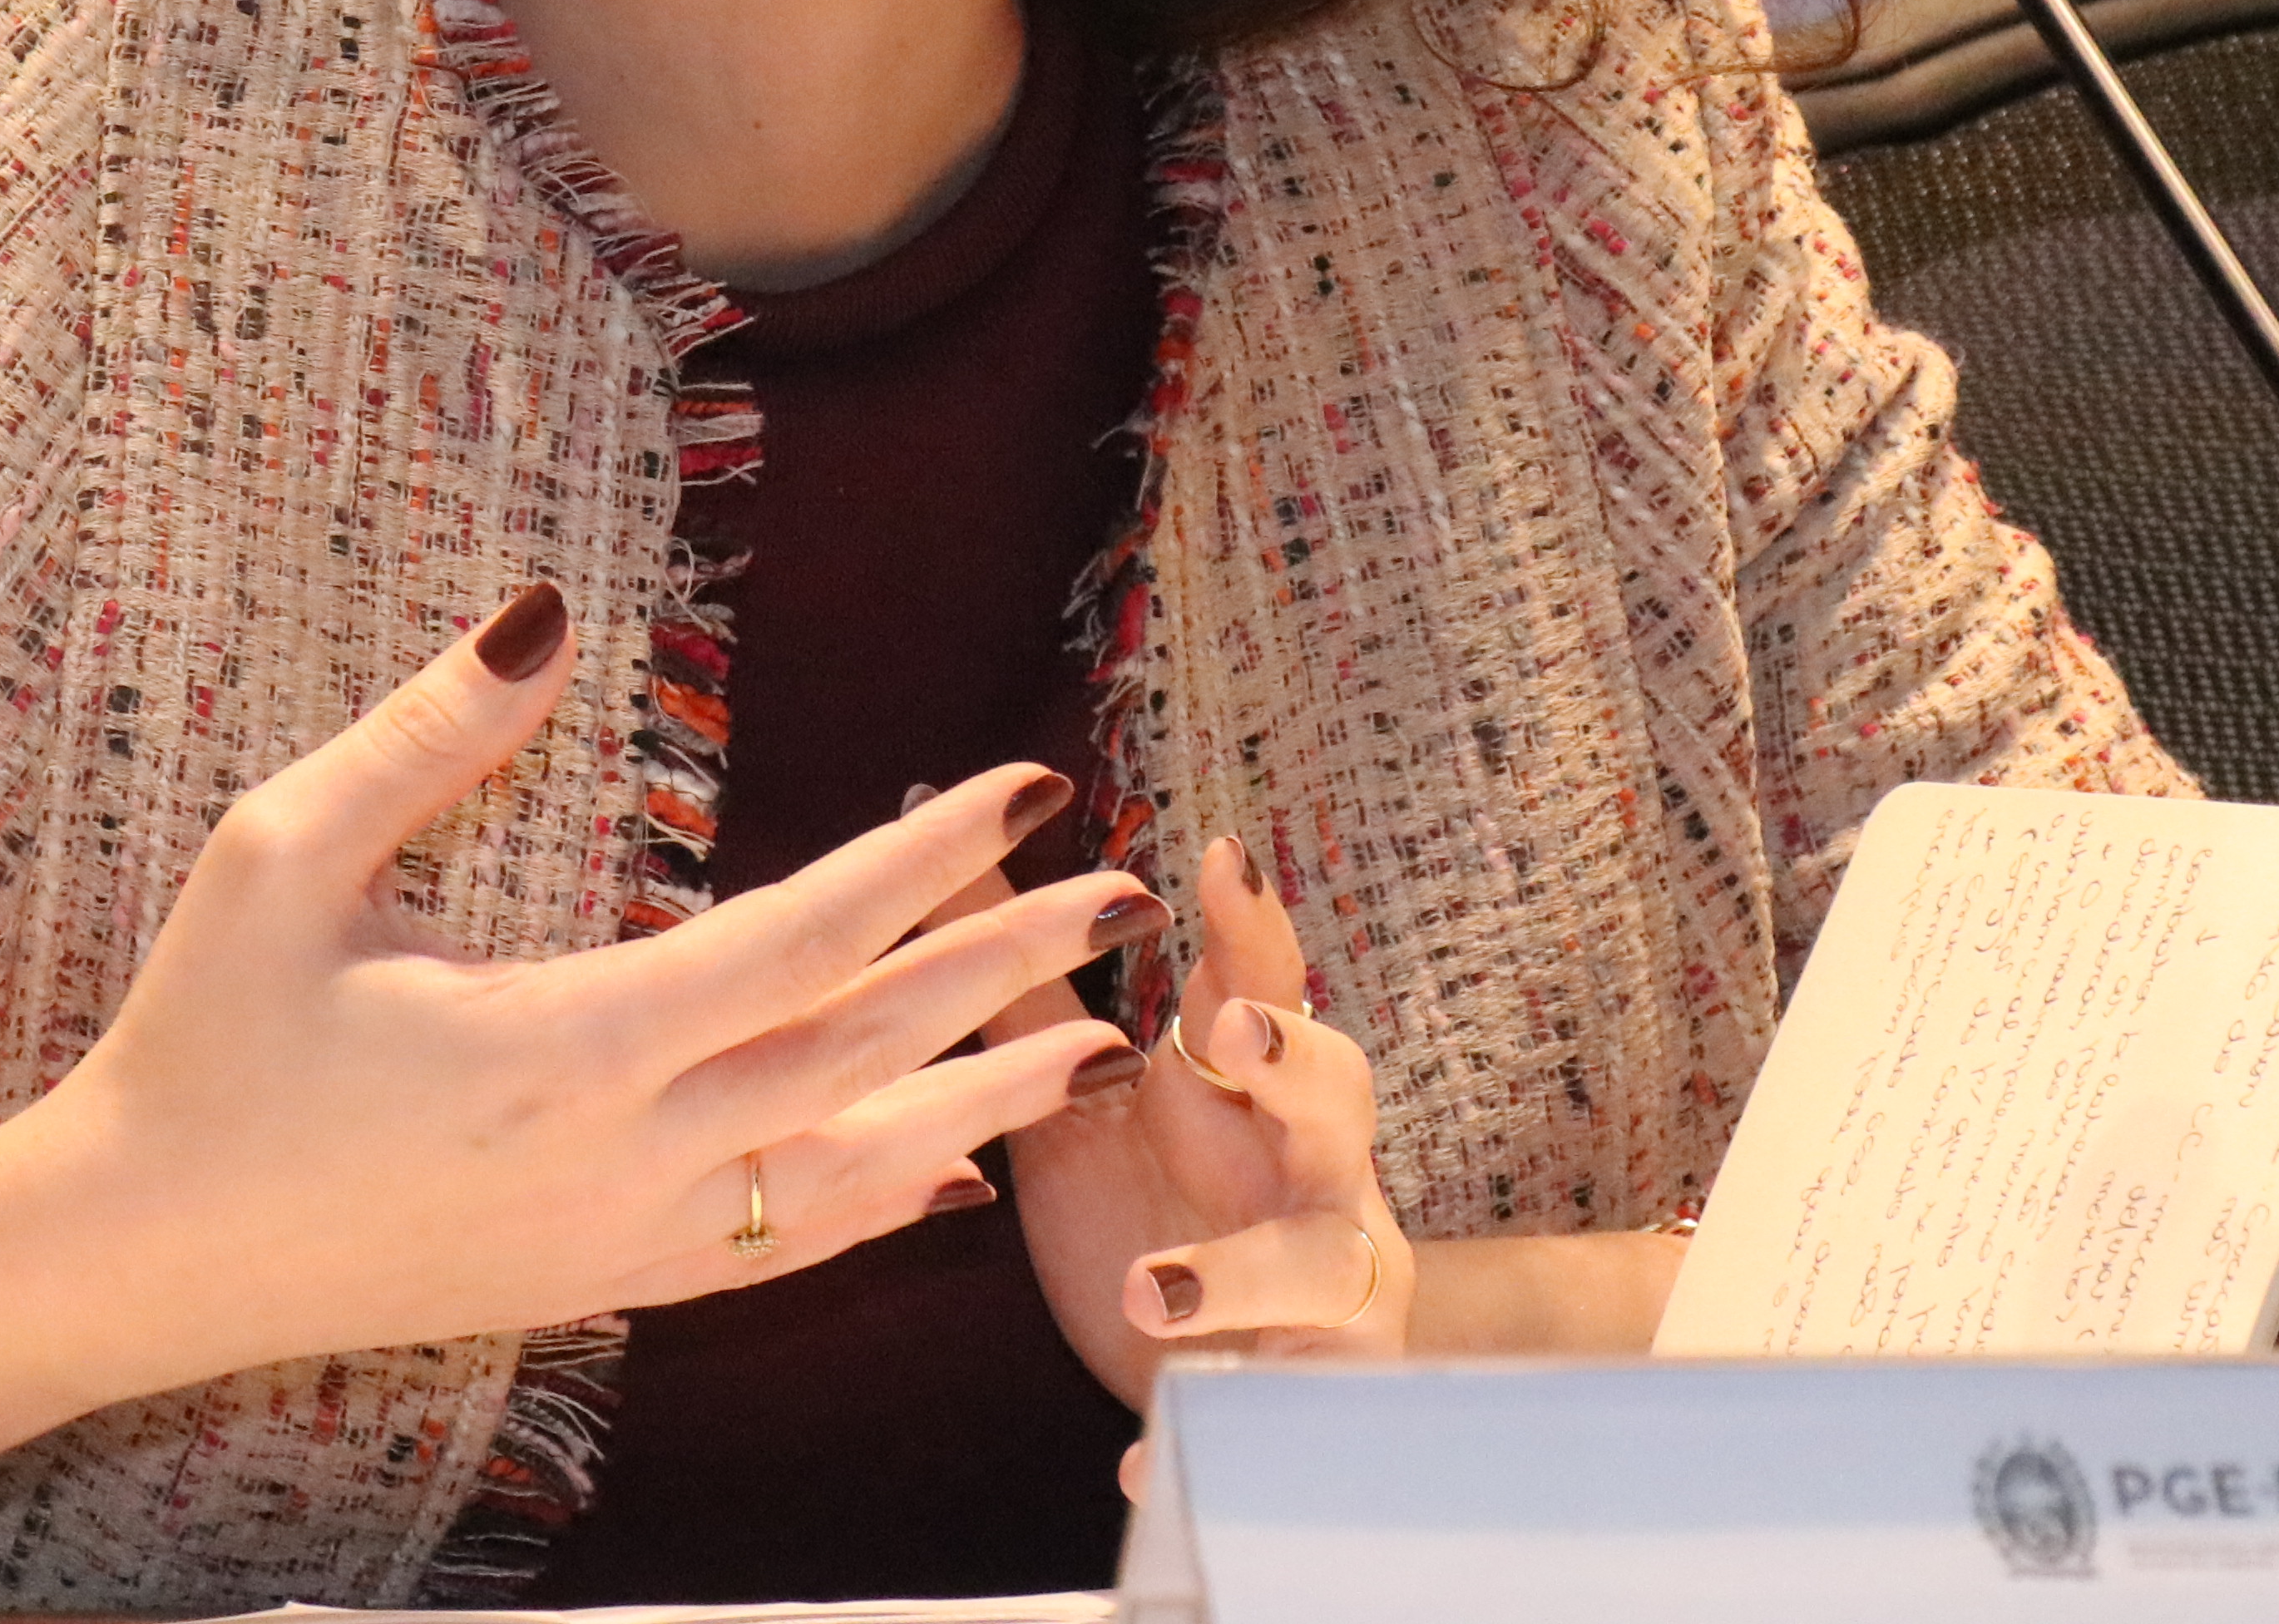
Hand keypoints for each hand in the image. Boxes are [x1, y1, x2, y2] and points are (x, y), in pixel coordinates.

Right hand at [19, 584, 1148, 1390]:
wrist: (140, 1249)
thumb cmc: (203, 1041)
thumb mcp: (280, 857)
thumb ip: (424, 738)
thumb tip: (543, 613)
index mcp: (559, 1048)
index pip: (796, 945)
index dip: (923, 867)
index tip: (1021, 793)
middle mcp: (618, 1159)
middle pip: (860, 1057)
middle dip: (1004, 972)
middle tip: (1121, 900)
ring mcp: (615, 1238)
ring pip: (847, 1171)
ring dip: (978, 1100)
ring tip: (1098, 1046)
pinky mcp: (593, 1282)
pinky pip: (776, 1248)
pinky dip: (879, 1207)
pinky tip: (947, 1180)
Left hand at [985, 830, 1411, 1402]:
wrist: (1237, 1381)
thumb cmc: (1157, 1209)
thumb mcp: (1077, 1095)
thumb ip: (1023, 971)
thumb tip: (938, 817)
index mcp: (1249, 1094)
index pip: (1264, 989)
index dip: (1250, 926)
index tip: (1217, 857)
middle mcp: (1311, 1173)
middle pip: (1340, 1100)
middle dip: (1295, 1063)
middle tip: (1226, 1039)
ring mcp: (1329, 1288)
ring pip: (1328, 1267)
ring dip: (1239, 1274)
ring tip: (1146, 1291)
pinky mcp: (1307, 1394)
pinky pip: (1275, 1416)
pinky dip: (1205, 1433)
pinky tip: (1136, 1459)